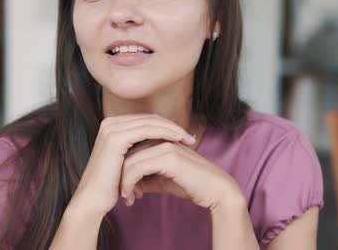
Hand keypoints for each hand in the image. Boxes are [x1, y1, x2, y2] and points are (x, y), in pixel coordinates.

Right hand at [69, 114, 195, 216]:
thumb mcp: (128, 161)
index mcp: (113, 125)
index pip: (147, 120)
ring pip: (150, 122)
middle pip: (150, 118)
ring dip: (172, 129)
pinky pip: (146, 130)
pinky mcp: (115, 138)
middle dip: (173, 126)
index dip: (167, 126)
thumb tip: (164, 143)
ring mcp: (112, 128)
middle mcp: (110, 122)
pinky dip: (164, 133)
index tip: (185, 136)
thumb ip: (141, 148)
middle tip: (191, 137)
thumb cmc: (112, 185)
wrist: (93, 200)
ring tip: (188, 139)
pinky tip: (177, 140)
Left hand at [120, 140, 243, 212]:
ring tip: (127, 197)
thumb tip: (129, 184)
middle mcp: (162, 139)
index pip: (131, 149)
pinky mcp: (168, 157)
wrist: (216, 190)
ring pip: (130, 160)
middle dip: (121, 175)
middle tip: (124, 195)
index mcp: (161, 141)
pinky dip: (130, 183)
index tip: (125, 190)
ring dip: (124, 181)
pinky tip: (133, 195)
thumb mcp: (163, 181)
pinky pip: (138, 168)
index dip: (124, 169)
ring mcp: (165, 146)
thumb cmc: (192, 185)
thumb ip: (146, 178)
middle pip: (127, 153)